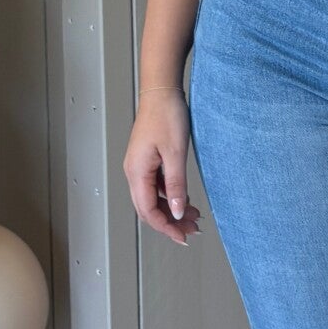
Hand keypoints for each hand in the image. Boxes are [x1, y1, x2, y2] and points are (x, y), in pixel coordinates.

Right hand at [123, 85, 203, 245]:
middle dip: (170, 222)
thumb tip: (175, 212)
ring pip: (152, 198)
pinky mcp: (146, 160)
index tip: (182, 237)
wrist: (162, 91)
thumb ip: (175, 185)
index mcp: (137, 172)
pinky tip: (184, 198)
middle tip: (192, 230)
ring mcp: (139, 166)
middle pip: (148, 208)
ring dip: (171, 209)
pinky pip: (155, 186)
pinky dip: (169, 196)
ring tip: (193, 217)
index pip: (148, 211)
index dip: (165, 227)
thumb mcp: (175, 153)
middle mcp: (134, 172)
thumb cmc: (166, 115)